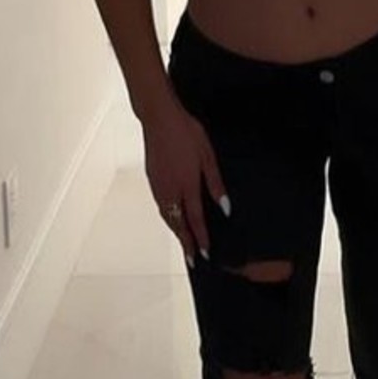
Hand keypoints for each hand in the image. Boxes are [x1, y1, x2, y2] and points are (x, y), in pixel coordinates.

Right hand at [140, 100, 229, 270]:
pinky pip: (161, 206)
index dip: (201, 238)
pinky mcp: (152, 180)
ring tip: (184, 243)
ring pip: (167, 217)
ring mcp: (158, 186)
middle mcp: (170, 191)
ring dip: (176, 231)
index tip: (206, 253)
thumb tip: (224, 207)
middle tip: (193, 259)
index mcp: (186, 186)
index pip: (195, 220)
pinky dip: (168, 218)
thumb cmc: (186, 133)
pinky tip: (172, 218)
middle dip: (186, 242)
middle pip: (177, 224)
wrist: (159, 119)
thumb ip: (216, 184)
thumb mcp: (207, 156)